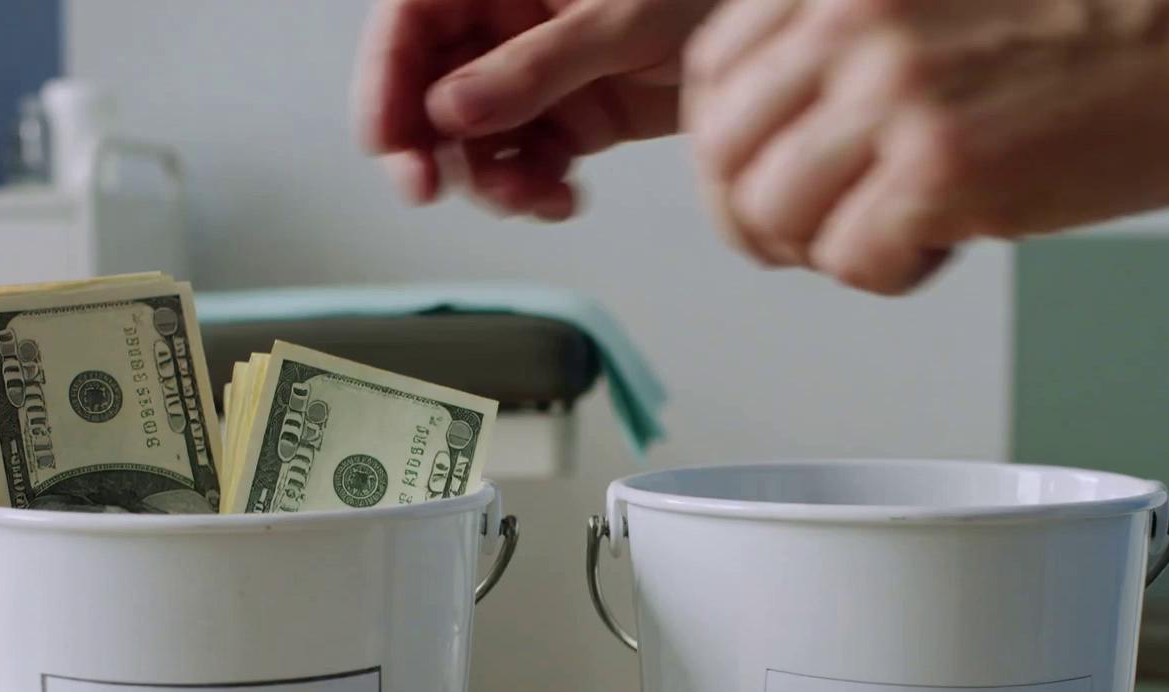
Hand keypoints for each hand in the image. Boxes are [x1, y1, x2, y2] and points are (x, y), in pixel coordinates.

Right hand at [355, 0, 718, 219]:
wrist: (783, 16)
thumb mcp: (617, 15)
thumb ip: (536, 65)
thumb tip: (454, 111)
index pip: (408, 23)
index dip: (385, 83)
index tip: (390, 146)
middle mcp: (509, 19)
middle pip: (429, 87)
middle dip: (430, 145)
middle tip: (432, 189)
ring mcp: (541, 70)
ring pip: (477, 137)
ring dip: (490, 178)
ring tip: (530, 197)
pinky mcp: (578, 113)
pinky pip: (531, 161)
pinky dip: (537, 189)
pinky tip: (561, 197)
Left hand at [683, 0, 1168, 292]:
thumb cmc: (1102, 20)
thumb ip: (843, 33)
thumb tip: (749, 126)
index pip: (712, 73)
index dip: (729, 144)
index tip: (766, 174)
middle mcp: (851, 17)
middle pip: (723, 154)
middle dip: (757, 212)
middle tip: (818, 231)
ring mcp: (892, 92)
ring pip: (771, 217)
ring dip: (824, 247)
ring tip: (894, 231)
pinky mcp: (942, 171)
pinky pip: (850, 263)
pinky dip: (891, 274)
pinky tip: (946, 244)